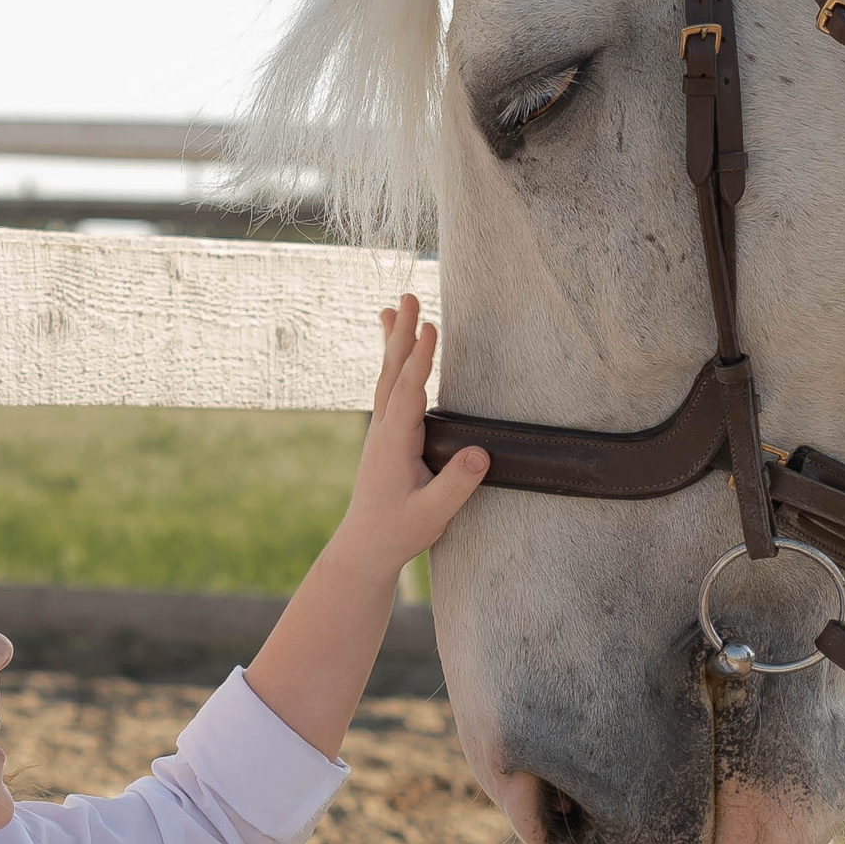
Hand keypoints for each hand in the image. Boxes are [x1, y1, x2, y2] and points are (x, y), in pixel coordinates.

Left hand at [334, 294, 487, 581]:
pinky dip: (393, 363)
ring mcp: (381, 431)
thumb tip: (480, 453)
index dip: (421, 359)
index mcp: (394, 443)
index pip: (409, 392)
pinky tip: (396, 351)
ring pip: (387, 377)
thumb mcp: (432, 514)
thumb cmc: (398, 532)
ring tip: (394, 307)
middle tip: (408, 296)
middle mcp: (383, 430)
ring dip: (394, 341)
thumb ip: (456, 485)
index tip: (430, 327)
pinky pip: (388, 389)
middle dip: (403, 334)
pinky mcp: (385, 436)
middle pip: (393, 373)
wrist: (364, 547)